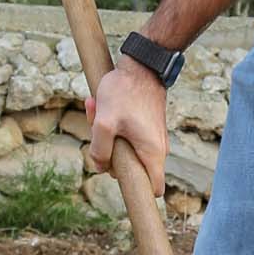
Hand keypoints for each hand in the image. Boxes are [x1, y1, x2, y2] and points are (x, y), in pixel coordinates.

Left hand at [87, 61, 167, 195]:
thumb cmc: (124, 92)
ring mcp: (152, 137)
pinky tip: (100, 104)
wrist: (141, 64)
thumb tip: (100, 167)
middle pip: (130, 168)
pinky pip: (126, 134)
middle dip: (109, 153)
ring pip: (124, 148)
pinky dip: (112, 124)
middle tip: (97, 128)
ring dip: (107, 134)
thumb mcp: (104, 123)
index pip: (153, 188)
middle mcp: (157, 148)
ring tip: (96, 108)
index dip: (136, 190)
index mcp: (152, 153)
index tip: (118, 177)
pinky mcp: (146, 126)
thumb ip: (100, 150)